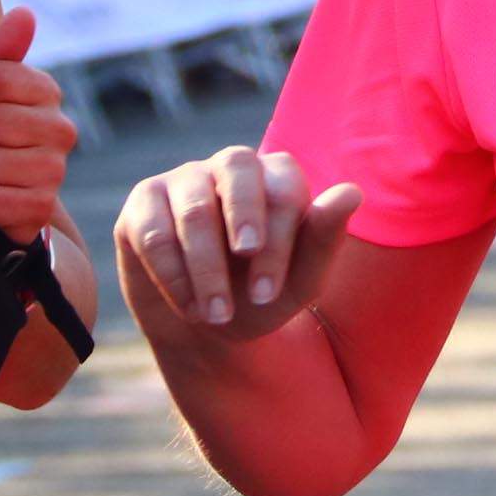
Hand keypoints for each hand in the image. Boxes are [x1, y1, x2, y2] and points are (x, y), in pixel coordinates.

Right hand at [116, 144, 361, 340]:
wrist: (204, 331)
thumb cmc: (259, 298)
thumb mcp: (298, 283)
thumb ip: (323, 240)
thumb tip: (351, 192)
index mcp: (276, 178)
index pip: (282, 187)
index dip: (276, 240)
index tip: (267, 294)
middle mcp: (230, 166)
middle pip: (237, 164)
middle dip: (243, 217)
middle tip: (244, 260)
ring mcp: (184, 179)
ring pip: (193, 208)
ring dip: (205, 268)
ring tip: (215, 314)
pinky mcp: (144, 203)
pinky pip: (153, 231)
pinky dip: (171, 274)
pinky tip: (188, 305)